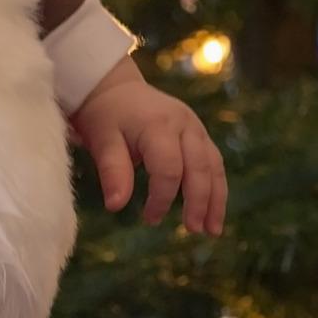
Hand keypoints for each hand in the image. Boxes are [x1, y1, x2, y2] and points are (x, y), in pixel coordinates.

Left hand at [71, 58, 227, 234]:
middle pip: (199, 168)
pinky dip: (216, 186)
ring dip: (216, 199)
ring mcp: (195, 127)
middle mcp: (184, 125)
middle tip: (194, 230)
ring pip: (214, 166)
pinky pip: (214, 162)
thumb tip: (116, 206)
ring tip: (213, 229)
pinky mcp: (199, 133)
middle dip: (199, 202)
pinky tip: (213, 210)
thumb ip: (112, 171)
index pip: (168, 169)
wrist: (115, 87)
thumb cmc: (104, 115)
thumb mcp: (101, 140)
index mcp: (158, 125)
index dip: (162, 198)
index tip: (149, 219)